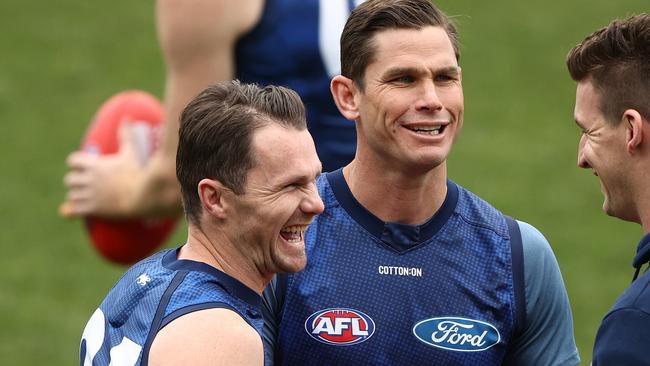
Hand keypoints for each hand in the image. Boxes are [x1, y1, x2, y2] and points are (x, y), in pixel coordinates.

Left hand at [60, 122, 180, 218]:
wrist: (142, 196)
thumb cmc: (138, 173)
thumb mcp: (131, 152)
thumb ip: (126, 135)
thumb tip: (127, 117)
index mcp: (95, 165)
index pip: (73, 161)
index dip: (77, 164)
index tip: (84, 167)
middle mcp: (89, 179)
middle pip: (70, 179)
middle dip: (76, 181)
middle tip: (85, 183)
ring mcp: (90, 195)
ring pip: (72, 195)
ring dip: (77, 195)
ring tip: (86, 197)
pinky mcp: (93, 209)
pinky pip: (75, 209)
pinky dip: (76, 209)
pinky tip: (81, 209)